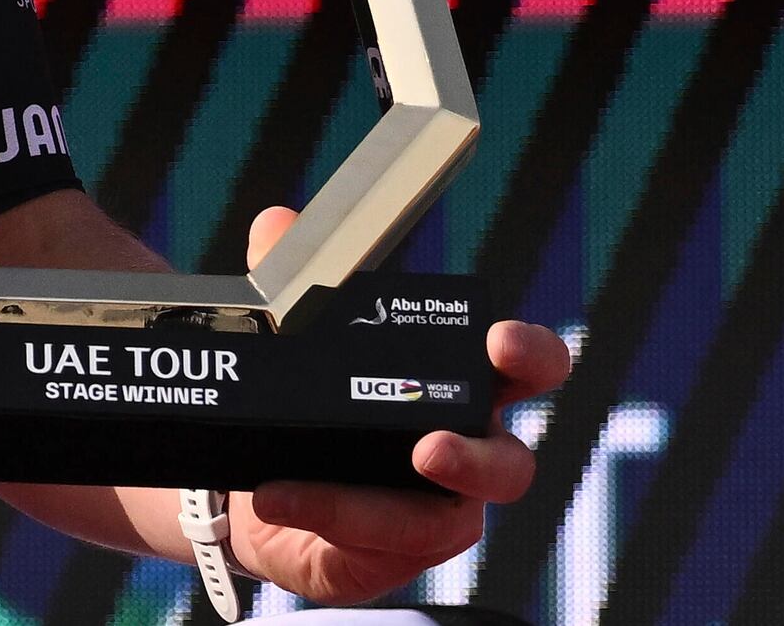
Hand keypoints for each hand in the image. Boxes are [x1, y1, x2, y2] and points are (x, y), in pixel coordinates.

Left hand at [201, 209, 569, 606]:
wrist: (252, 486)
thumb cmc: (312, 405)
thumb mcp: (295, 335)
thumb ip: (286, 277)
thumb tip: (276, 226)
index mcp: (462, 389)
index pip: (526, 370)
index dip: (531, 356)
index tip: (502, 343)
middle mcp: (464, 457)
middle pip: (509, 467)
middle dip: (478, 458)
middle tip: (432, 445)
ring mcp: (431, 516)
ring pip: (444, 522)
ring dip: (390, 506)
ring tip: (341, 490)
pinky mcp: (387, 557)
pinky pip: (372, 545)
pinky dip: (326, 513)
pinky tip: (279, 493)